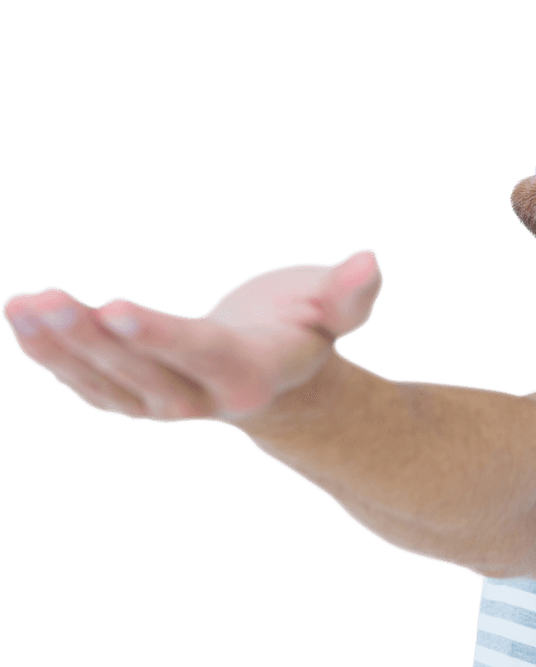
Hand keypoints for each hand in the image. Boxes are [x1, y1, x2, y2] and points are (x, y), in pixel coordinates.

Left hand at [2, 249, 384, 425]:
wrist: (277, 376)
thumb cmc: (303, 327)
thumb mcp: (333, 307)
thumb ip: (349, 291)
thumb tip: (370, 259)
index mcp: (252, 373)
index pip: (202, 353)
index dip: (160, 334)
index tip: (114, 306)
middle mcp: (204, 400)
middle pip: (142, 374)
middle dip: (92, 339)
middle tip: (44, 299)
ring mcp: (165, 407)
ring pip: (106, 385)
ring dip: (59, 349)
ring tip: (22, 304)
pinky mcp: (134, 401)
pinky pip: (89, 386)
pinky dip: (52, 357)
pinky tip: (23, 319)